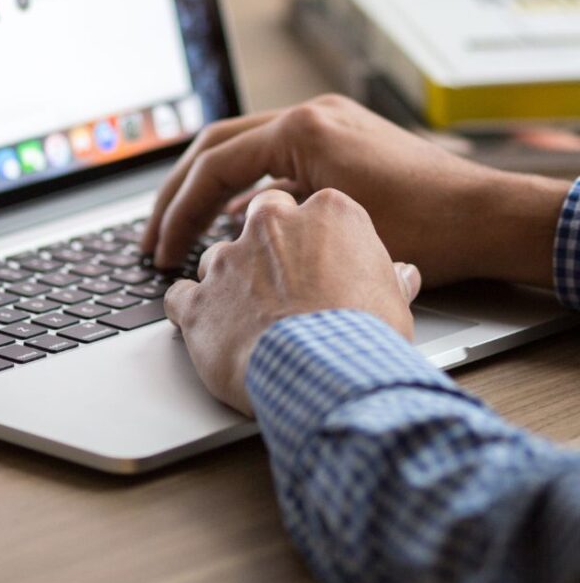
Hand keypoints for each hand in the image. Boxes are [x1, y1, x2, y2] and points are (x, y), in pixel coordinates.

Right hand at [141, 94, 566, 290]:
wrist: (491, 218)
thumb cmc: (426, 230)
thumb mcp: (330, 227)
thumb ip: (267, 219)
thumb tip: (223, 232)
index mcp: (303, 128)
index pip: (213, 165)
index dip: (178, 212)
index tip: (160, 249)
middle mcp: (312, 114)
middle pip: (215, 147)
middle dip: (178, 195)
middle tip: (153, 237)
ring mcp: (328, 122)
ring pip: (242, 149)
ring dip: (209, 190)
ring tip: (184, 232)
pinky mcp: (342, 139)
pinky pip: (275, 159)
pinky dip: (248, 189)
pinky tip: (237, 225)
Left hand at [165, 188, 419, 414]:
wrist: (325, 373)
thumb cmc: (365, 337)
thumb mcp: (394, 302)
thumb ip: (387, 278)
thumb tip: (401, 276)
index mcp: (327, 214)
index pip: (312, 209)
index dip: (315, 240)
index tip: (321, 262)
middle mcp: (271, 226)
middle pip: (260, 220)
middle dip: (266, 245)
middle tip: (283, 282)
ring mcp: (228, 260)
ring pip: (217, 258)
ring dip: (230, 282)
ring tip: (252, 319)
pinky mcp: (197, 299)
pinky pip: (180, 296)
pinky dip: (191, 310)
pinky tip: (210, 330)